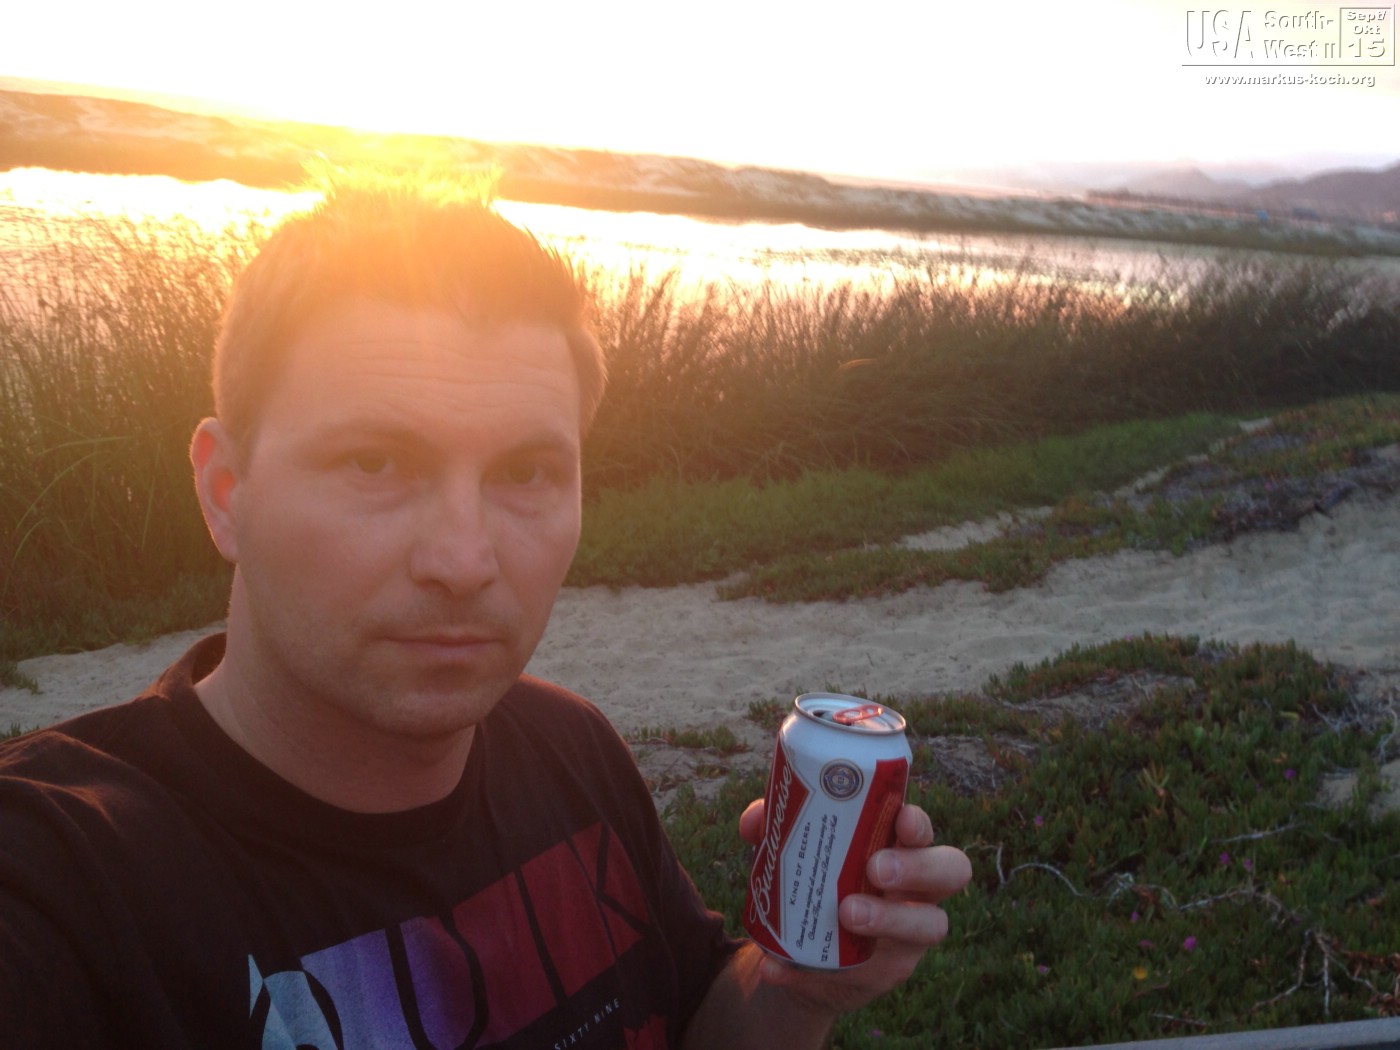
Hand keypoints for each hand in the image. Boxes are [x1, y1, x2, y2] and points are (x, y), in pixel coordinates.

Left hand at [737, 799, 970, 1015]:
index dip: (920, 823)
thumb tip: (755, 820)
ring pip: (929, 927)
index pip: (925, 831)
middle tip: (876, 867)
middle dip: (918, 866)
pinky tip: (776, 967)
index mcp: (900, 848)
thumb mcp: (793, 852)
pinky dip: (811, 972)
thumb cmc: (812, 882)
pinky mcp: (882, 975)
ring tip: (846, 914)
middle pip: (950, 872)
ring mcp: (908, 936)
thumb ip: (775, 828)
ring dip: (888, 919)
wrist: (801, 952)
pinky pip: (860, 976)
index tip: (901, 818)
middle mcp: (917, 889)